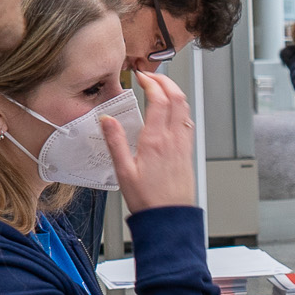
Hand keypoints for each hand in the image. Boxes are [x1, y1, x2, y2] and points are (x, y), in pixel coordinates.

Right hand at [103, 70, 196, 214]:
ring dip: (175, 93)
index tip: (142, 76)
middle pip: (178, 98)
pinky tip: (172, 113)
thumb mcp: (123, 171)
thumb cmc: (148, 199)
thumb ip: (116, 142)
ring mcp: (183, 145)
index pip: (160, 100)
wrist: (170, 218)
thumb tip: (107, 120)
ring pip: (185, 109)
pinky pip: (187, 123)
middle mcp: (173, 140)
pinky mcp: (187, 153)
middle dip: (166, 81)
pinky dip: (181, 109)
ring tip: (162, 88)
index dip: (152, 82)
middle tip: (153, 76)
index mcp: (156, 141)